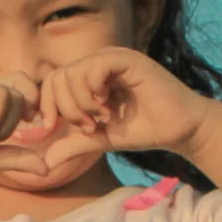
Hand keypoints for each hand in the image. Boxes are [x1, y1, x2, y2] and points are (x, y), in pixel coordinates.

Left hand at [16, 50, 213, 171]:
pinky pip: (95, 66)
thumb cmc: (141, 130)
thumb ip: (73, 145)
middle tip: (87, 126)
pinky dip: (94, 90)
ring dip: (81, 103)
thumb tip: (44, 163)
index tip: (55, 129)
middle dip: (66, 109)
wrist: (177, 128)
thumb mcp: (99, 140)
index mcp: (88, 78)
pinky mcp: (127, 59)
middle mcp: (97, 63)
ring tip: (101, 119)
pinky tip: (108, 107)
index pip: (52, 82)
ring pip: (73, 72)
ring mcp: (111, 59)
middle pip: (58, 77)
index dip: (48, 106)